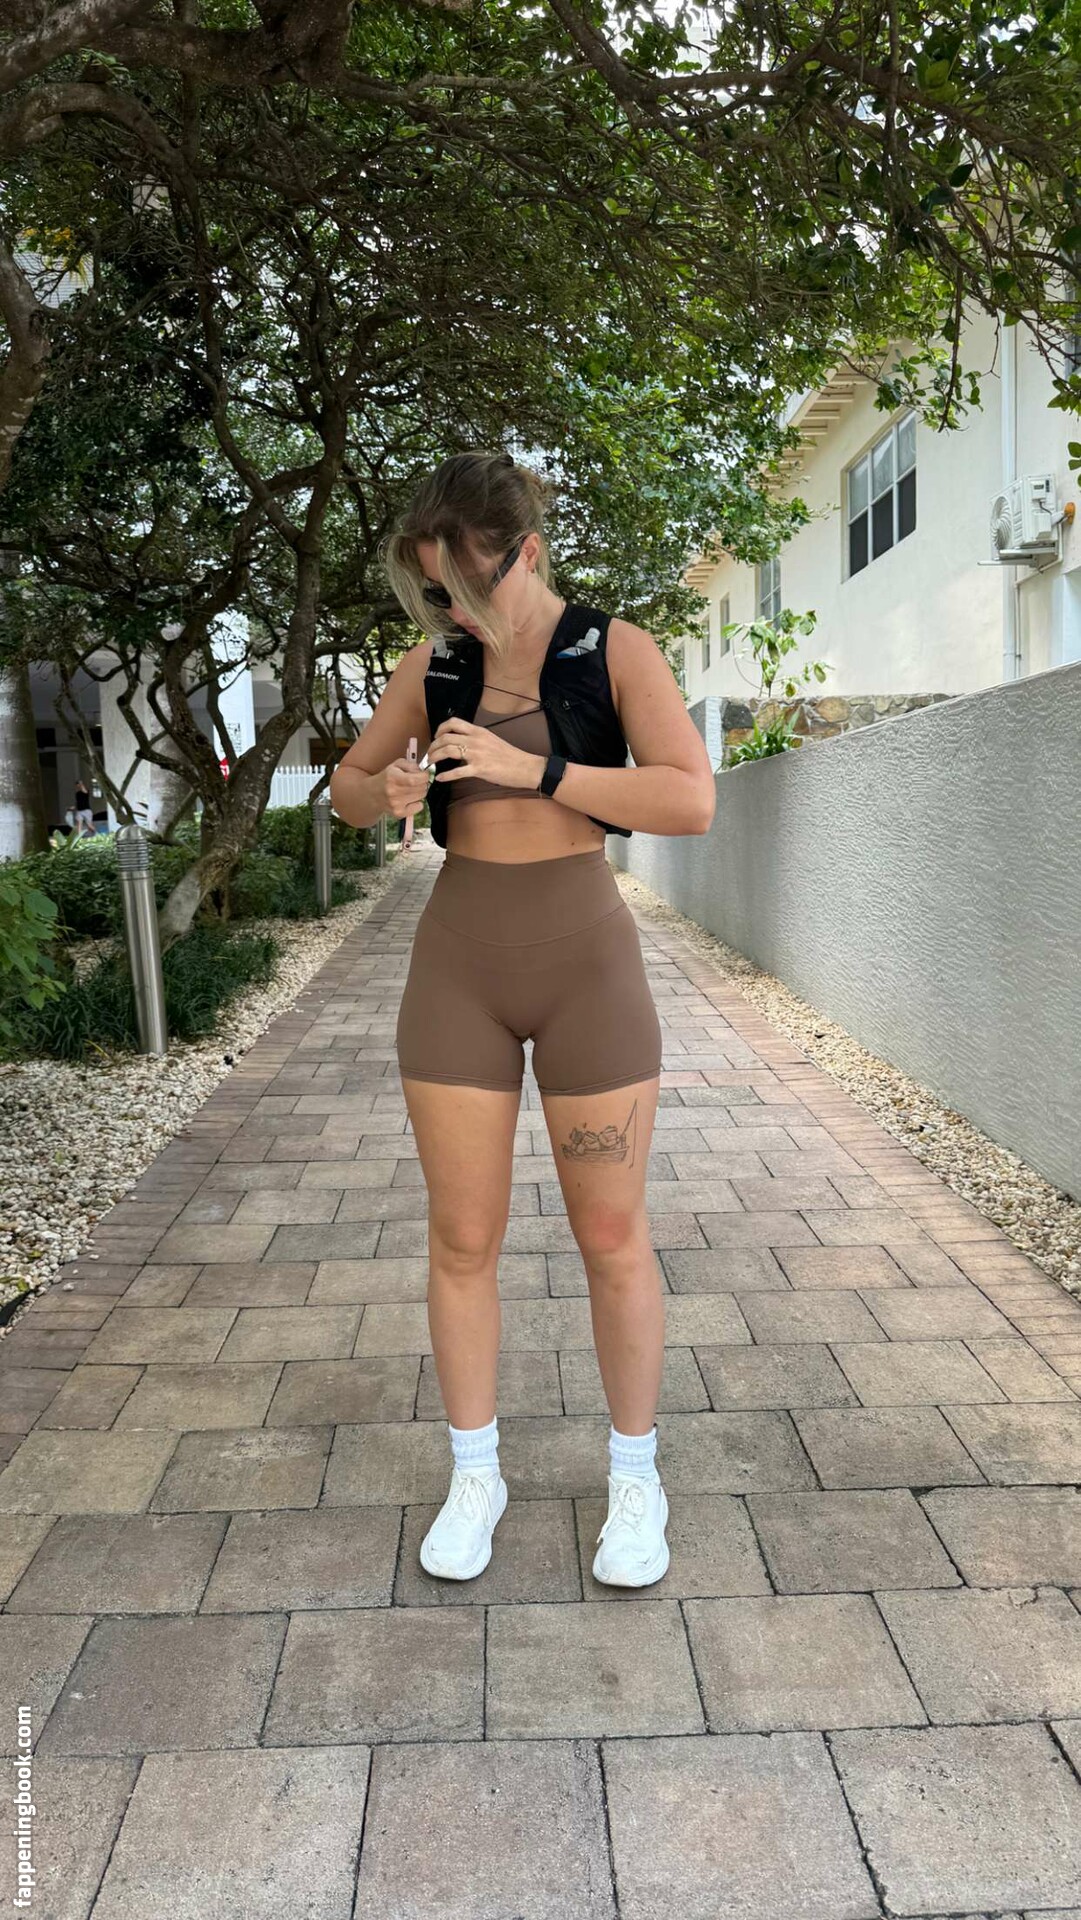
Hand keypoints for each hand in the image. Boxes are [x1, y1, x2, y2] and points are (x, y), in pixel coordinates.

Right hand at [382, 756, 430, 818]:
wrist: (372, 794)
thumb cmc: (387, 778)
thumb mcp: (396, 765)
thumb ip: (411, 765)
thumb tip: (422, 772)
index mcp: (393, 777)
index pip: (417, 779)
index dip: (424, 776)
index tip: (423, 775)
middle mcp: (393, 791)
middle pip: (422, 788)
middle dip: (422, 783)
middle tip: (416, 782)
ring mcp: (396, 804)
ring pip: (422, 797)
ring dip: (419, 792)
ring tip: (410, 790)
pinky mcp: (399, 813)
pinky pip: (419, 807)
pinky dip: (417, 803)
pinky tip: (409, 799)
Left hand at [428, 718, 542, 790]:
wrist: (525, 766)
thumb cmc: (509, 756)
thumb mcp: (491, 740)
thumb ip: (476, 739)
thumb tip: (462, 742)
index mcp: (479, 731)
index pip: (454, 722)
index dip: (440, 728)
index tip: (436, 737)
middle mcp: (476, 740)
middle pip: (446, 737)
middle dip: (433, 746)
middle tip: (429, 754)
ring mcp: (477, 754)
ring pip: (448, 751)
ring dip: (435, 757)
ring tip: (430, 764)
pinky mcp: (480, 769)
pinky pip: (458, 772)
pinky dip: (446, 776)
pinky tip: (440, 778)